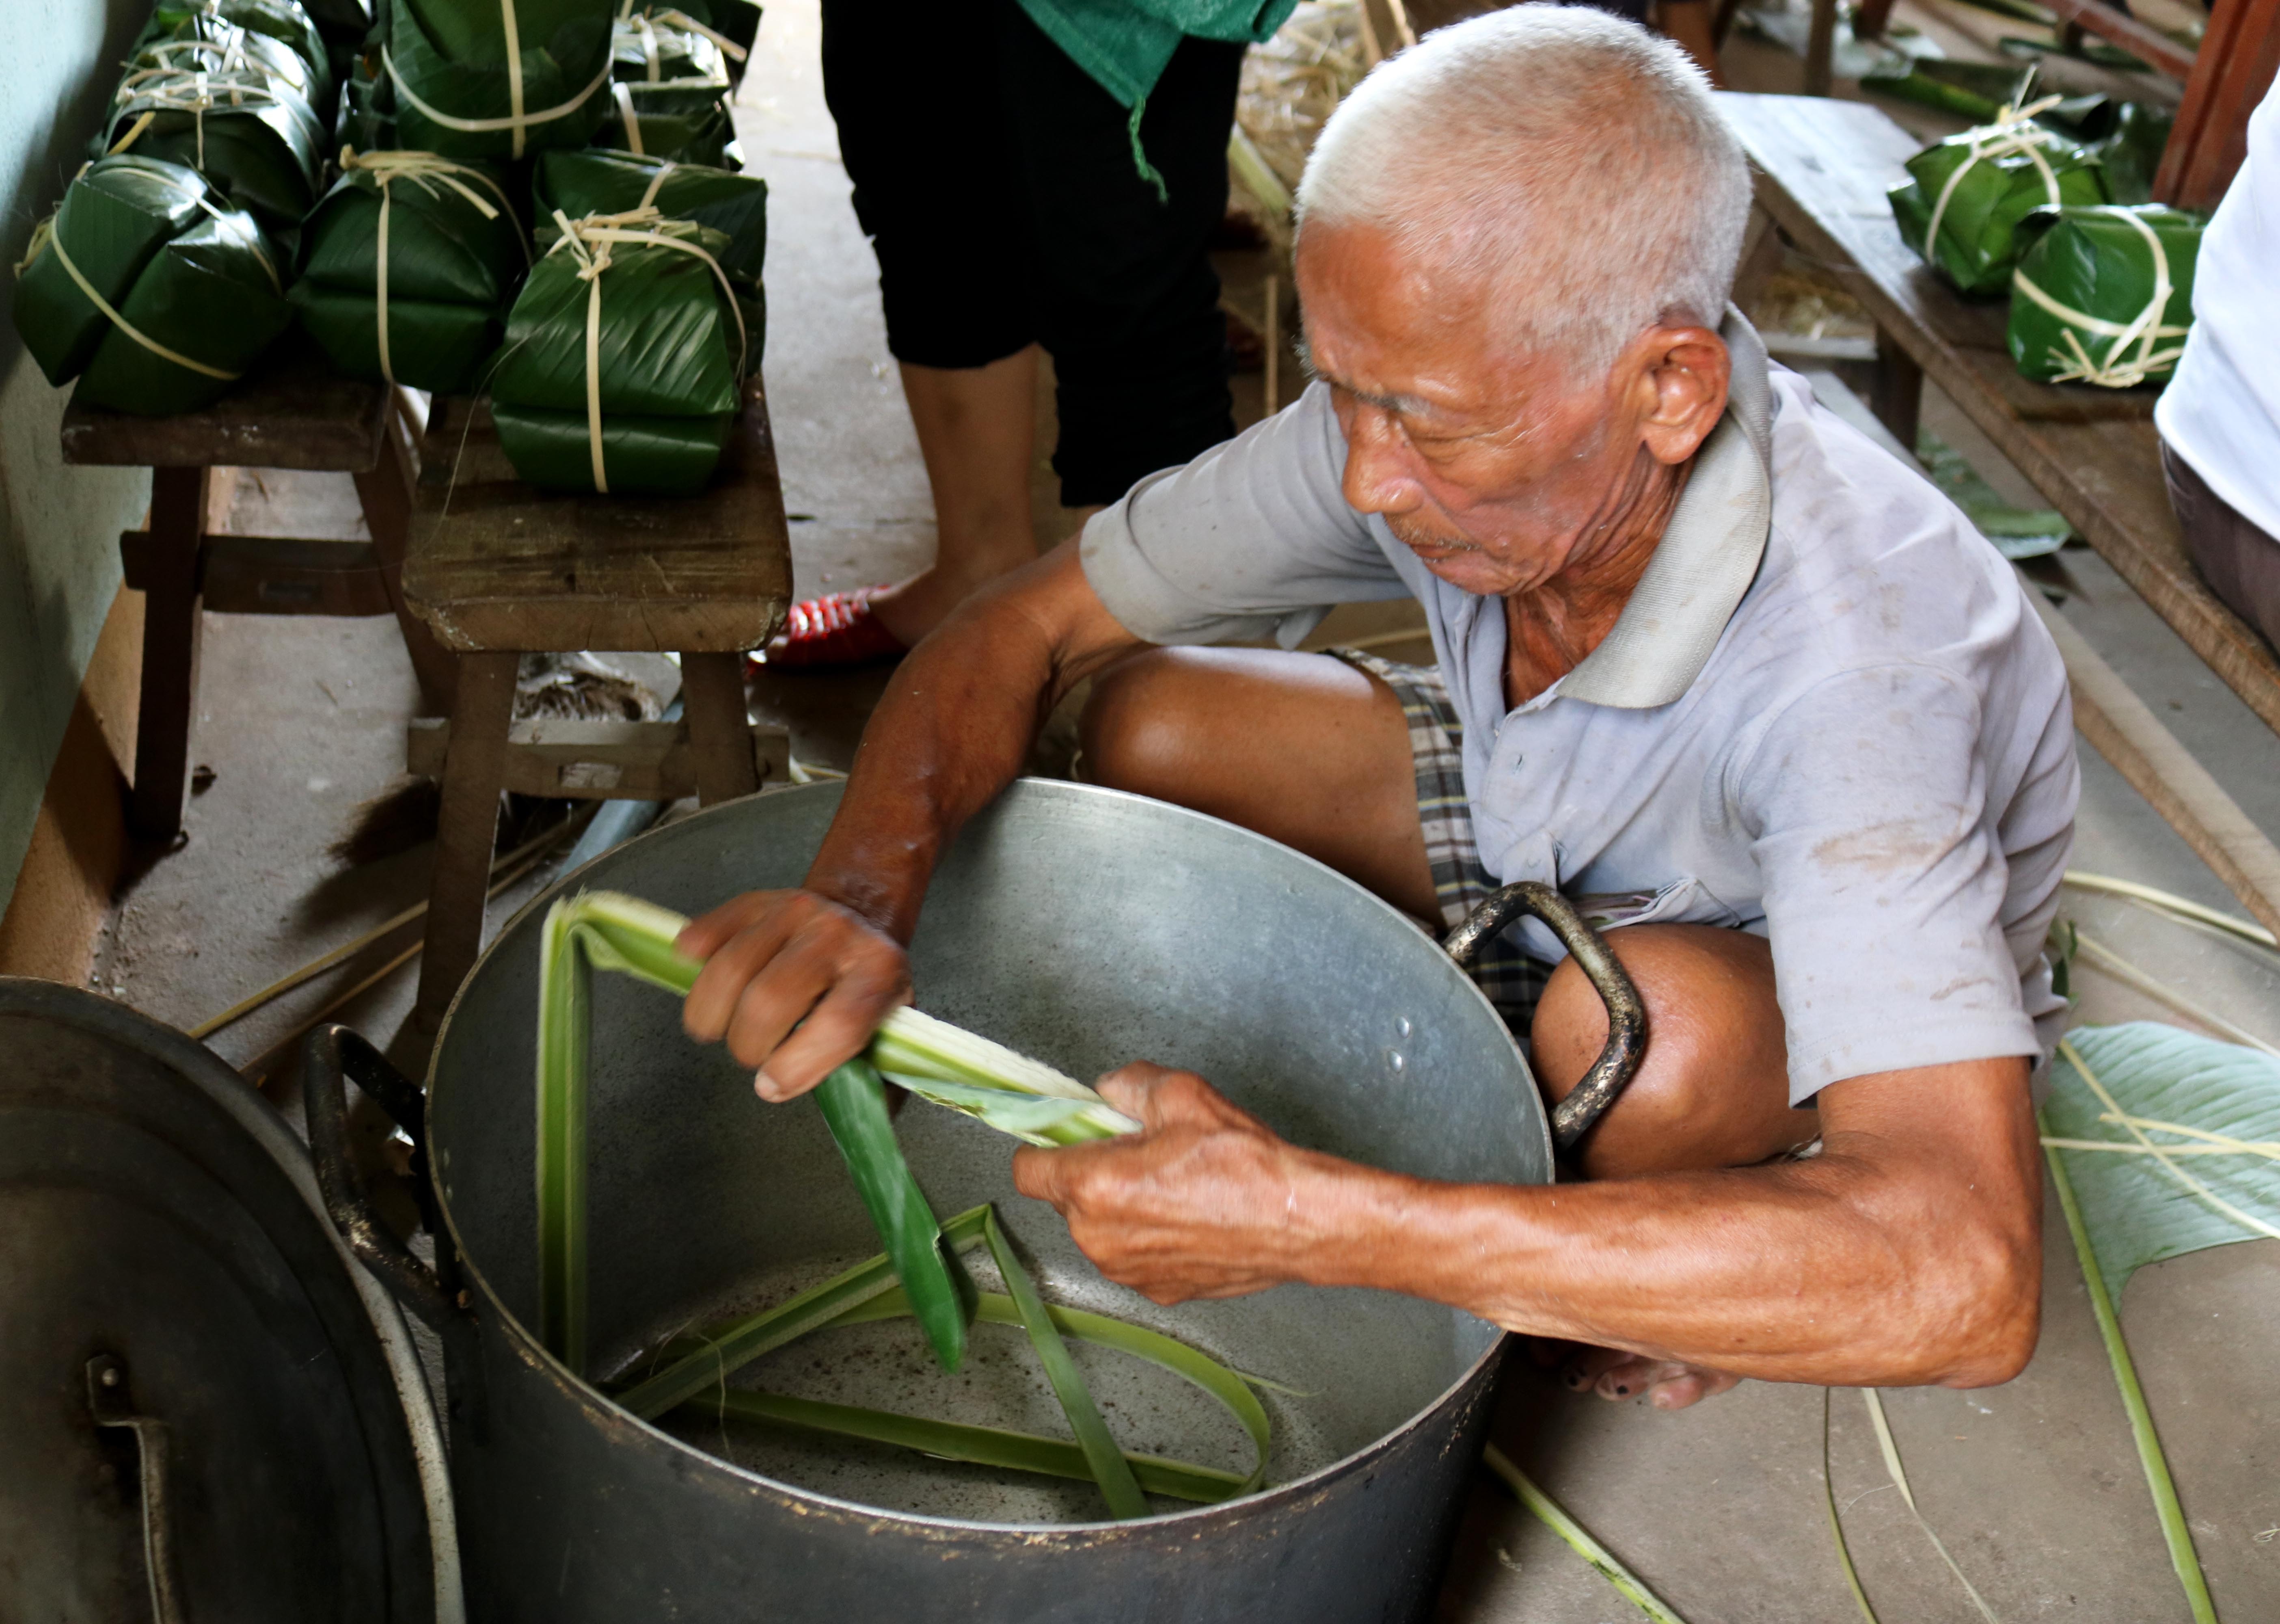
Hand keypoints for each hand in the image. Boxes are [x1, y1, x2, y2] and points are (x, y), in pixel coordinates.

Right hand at [677, 889, 909, 1100]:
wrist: (858, 913)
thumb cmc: (867, 982)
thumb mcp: (892, 1026)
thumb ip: (881, 1080)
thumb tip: (861, 1127)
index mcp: (878, 974)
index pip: (838, 1025)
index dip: (798, 1066)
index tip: (773, 1086)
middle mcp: (837, 936)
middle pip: (770, 999)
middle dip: (748, 1045)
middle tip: (752, 1055)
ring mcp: (793, 912)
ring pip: (730, 968)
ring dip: (712, 1015)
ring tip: (719, 1029)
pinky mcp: (755, 901)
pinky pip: (707, 934)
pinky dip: (695, 966)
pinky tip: (706, 987)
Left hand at [1011, 1063, 1313, 1303]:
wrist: (1299, 1219)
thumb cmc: (1243, 1162)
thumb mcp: (1182, 1095)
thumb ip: (1129, 1085)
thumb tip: (1107, 1090)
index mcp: (1094, 1187)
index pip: (1028, 1171)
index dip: (1045, 1147)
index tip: (1069, 1136)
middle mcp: (1100, 1238)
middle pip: (1065, 1199)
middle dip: (1092, 1173)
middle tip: (1141, 1152)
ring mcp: (1129, 1271)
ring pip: (1100, 1230)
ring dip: (1120, 1207)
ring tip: (1172, 1185)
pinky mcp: (1159, 1291)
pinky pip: (1134, 1256)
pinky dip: (1149, 1236)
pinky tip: (1189, 1216)